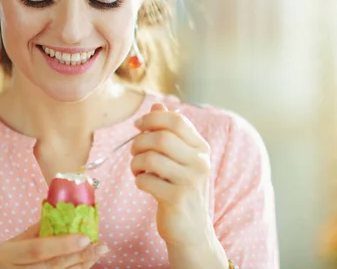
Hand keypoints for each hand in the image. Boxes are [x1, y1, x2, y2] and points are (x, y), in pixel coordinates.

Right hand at [0, 223, 108, 268]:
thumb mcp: (4, 246)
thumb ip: (30, 234)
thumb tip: (57, 215)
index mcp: (1, 255)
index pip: (37, 250)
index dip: (63, 244)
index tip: (85, 237)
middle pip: (51, 267)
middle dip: (79, 257)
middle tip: (101, 246)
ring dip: (79, 267)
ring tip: (97, 254)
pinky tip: (82, 266)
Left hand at [131, 103, 214, 247]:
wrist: (191, 230)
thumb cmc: (181, 189)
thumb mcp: (179, 159)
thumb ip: (169, 132)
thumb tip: (156, 105)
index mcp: (201, 148)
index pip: (176, 120)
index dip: (152, 118)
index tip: (138, 125)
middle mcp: (200, 162)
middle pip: (161, 137)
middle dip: (139, 142)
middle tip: (134, 152)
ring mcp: (190, 181)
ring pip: (151, 157)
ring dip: (136, 162)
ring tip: (137, 169)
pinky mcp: (177, 198)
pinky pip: (146, 180)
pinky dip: (138, 180)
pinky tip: (143, 183)